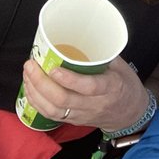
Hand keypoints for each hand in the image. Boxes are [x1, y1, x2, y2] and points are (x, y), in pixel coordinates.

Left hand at [21, 56, 149, 132]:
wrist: (130, 114)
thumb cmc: (127, 86)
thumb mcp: (122, 67)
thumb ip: (104, 56)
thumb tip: (84, 38)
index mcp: (110, 88)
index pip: (88, 87)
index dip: (69, 79)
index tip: (53, 68)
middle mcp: (94, 104)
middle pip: (63, 99)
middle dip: (42, 83)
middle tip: (31, 65)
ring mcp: (82, 115)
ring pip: (53, 109)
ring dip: (36, 92)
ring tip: (28, 74)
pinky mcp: (73, 121)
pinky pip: (51, 115)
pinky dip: (37, 102)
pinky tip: (30, 89)